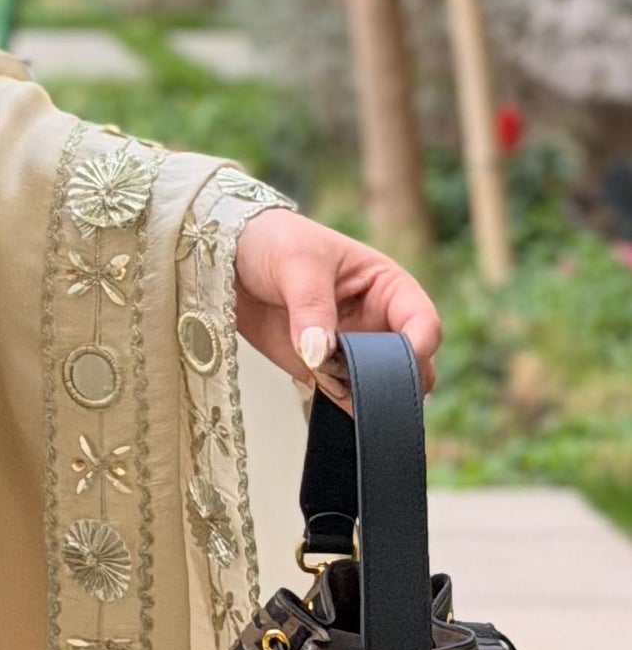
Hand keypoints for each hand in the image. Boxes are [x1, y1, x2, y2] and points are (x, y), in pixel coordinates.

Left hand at [232, 207, 441, 403]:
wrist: (227, 259)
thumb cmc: (274, 242)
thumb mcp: (296, 263)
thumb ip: (311, 308)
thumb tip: (320, 354)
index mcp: (387, 286)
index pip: (422, 322)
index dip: (420, 344)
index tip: (400, 362)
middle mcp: (378, 322)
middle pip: (410, 364)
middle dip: (397, 380)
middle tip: (371, 389)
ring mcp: (351, 349)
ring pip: (379, 386)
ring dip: (368, 398)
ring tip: (346, 396)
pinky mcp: (321, 369)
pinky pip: (342, 397)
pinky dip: (342, 407)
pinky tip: (334, 406)